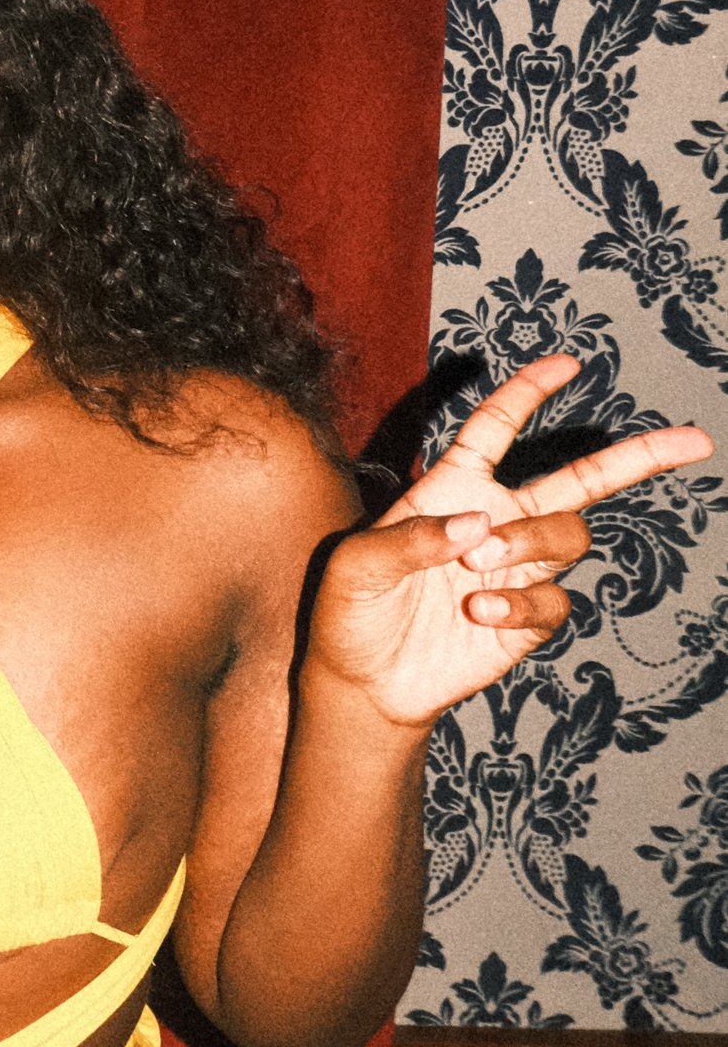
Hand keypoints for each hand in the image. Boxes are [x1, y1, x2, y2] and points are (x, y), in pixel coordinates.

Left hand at [308, 352, 711, 729]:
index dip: (529, 392)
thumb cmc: (352, 611)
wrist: (365, 682)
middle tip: (694, 440)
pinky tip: (479, 611)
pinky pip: (554, 599)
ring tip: (479, 564)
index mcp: (453, 489)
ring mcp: (518, 570)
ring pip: (570, 534)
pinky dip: (520, 602)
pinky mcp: (527, 619)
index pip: (497, 428)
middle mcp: (497, 521)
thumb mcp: (356, 566)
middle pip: (581, 480)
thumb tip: (477, 524)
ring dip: (531, 541)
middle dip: (638, 457)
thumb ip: (409, 539)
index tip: (568, 364)